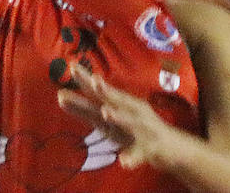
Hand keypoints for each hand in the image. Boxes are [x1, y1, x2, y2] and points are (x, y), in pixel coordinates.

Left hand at [57, 64, 181, 171]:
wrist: (170, 146)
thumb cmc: (135, 129)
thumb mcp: (109, 119)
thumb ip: (86, 111)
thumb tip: (60, 97)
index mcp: (121, 105)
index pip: (100, 91)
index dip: (87, 80)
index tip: (73, 67)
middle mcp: (131, 112)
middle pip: (115, 100)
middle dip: (105, 92)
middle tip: (94, 81)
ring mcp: (141, 129)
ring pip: (129, 123)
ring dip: (119, 117)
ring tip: (106, 112)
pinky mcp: (149, 149)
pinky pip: (139, 154)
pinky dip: (132, 157)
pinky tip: (123, 162)